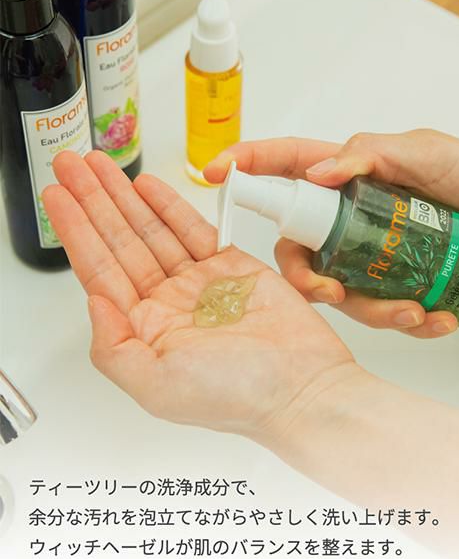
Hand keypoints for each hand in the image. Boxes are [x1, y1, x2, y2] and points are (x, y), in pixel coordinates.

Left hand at [42, 151, 352, 437]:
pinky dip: (171, 206)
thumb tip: (94, 302)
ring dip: (125, 196)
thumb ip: (113, 348)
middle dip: (94, 202)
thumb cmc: (236, 395)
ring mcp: (200, 282)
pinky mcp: (232, 267)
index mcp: (147, 330)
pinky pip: (194, 230)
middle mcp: (169, 303)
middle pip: (121, 242)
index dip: (76, 232)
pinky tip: (147, 187)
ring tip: (100, 164)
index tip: (57, 197)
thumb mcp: (157, 388)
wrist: (301, 384)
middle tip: (71, 164)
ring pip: (153, 230)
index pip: (101, 272)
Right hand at [204, 130, 458, 336]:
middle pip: (299, 252)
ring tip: (418, 311)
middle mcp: (346, 219)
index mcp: (342, 176)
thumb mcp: (421, 150)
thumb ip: (369, 155)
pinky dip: (409, 320)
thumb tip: (319, 174)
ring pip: (342, 292)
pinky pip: (384, 308)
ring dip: (374, 310)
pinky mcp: (395, 280)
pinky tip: (439, 318)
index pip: (282, 167)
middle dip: (307, 281)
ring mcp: (368, 253)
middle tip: (333, 294)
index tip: (215, 176)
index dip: (244, 168)